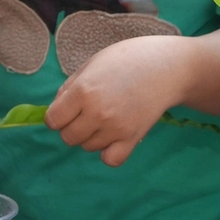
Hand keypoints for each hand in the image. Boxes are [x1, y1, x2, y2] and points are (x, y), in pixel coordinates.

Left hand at [46, 36, 181, 166]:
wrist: (166, 67)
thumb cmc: (126, 59)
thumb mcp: (92, 64)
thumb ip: (69, 88)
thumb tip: (55, 112)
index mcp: (83, 90)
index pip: (53, 120)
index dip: (57, 115)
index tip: (67, 109)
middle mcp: (97, 112)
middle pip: (68, 137)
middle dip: (71, 126)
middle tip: (86, 113)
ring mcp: (115, 128)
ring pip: (87, 147)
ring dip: (90, 136)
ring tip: (105, 117)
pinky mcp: (132, 139)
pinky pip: (110, 159)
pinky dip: (108, 152)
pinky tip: (112, 137)